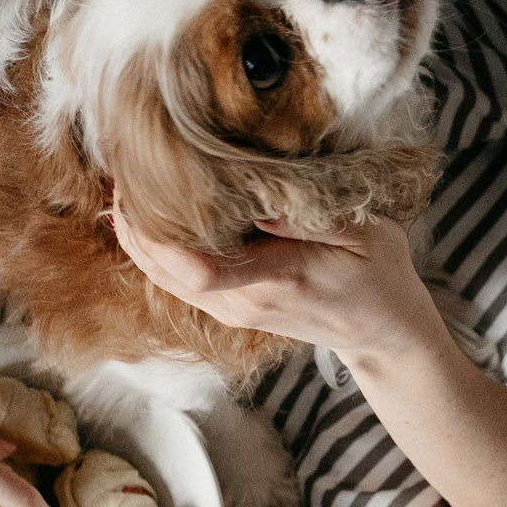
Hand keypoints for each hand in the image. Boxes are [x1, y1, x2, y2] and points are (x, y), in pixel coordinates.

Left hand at [108, 188, 442, 363]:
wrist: (384, 331)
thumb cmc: (380, 275)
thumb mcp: (363, 233)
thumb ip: (307, 216)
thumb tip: (254, 198)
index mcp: (276, 279)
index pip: (196, 269)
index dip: (155, 233)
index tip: (139, 188)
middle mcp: (244, 303)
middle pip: (163, 272)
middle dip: (134, 226)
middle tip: (122, 174)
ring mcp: (235, 312)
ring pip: (164, 279)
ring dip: (139, 239)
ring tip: (128, 190)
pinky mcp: (232, 311)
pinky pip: (179, 282)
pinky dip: (157, 253)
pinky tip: (149, 221)